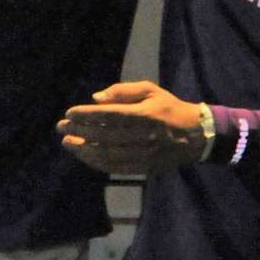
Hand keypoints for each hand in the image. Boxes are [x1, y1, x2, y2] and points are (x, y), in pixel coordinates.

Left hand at [56, 80, 203, 174]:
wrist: (198, 135)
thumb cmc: (169, 108)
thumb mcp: (150, 90)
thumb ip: (123, 91)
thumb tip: (96, 98)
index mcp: (145, 115)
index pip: (110, 116)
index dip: (87, 115)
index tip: (70, 113)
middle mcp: (144, 136)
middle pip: (105, 136)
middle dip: (80, 132)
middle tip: (61, 128)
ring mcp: (145, 155)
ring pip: (108, 155)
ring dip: (84, 150)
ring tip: (68, 143)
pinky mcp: (145, 168)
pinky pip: (116, 167)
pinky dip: (97, 162)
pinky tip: (85, 156)